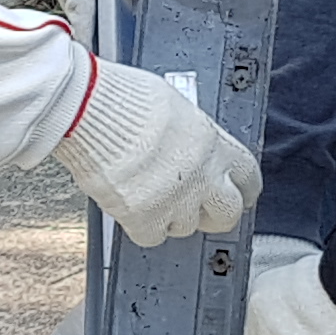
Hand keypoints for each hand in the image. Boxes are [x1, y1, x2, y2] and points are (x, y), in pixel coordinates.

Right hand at [55, 60, 258, 247]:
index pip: (247, 176)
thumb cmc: (123, 97)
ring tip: (152, 194)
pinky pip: (153, 236)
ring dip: (172, 215)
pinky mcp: (144, 217)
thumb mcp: (174, 106)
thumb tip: (191, 146)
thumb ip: (191, 135)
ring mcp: (174, 200)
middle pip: (226, 213)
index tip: (239, 193)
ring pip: (186, 226)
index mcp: (211, 144)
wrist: (89, 109)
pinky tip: (132, 206)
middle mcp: (200, 176)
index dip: (242, 188)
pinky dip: (142, 226)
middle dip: (215, 213)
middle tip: (200, 209)